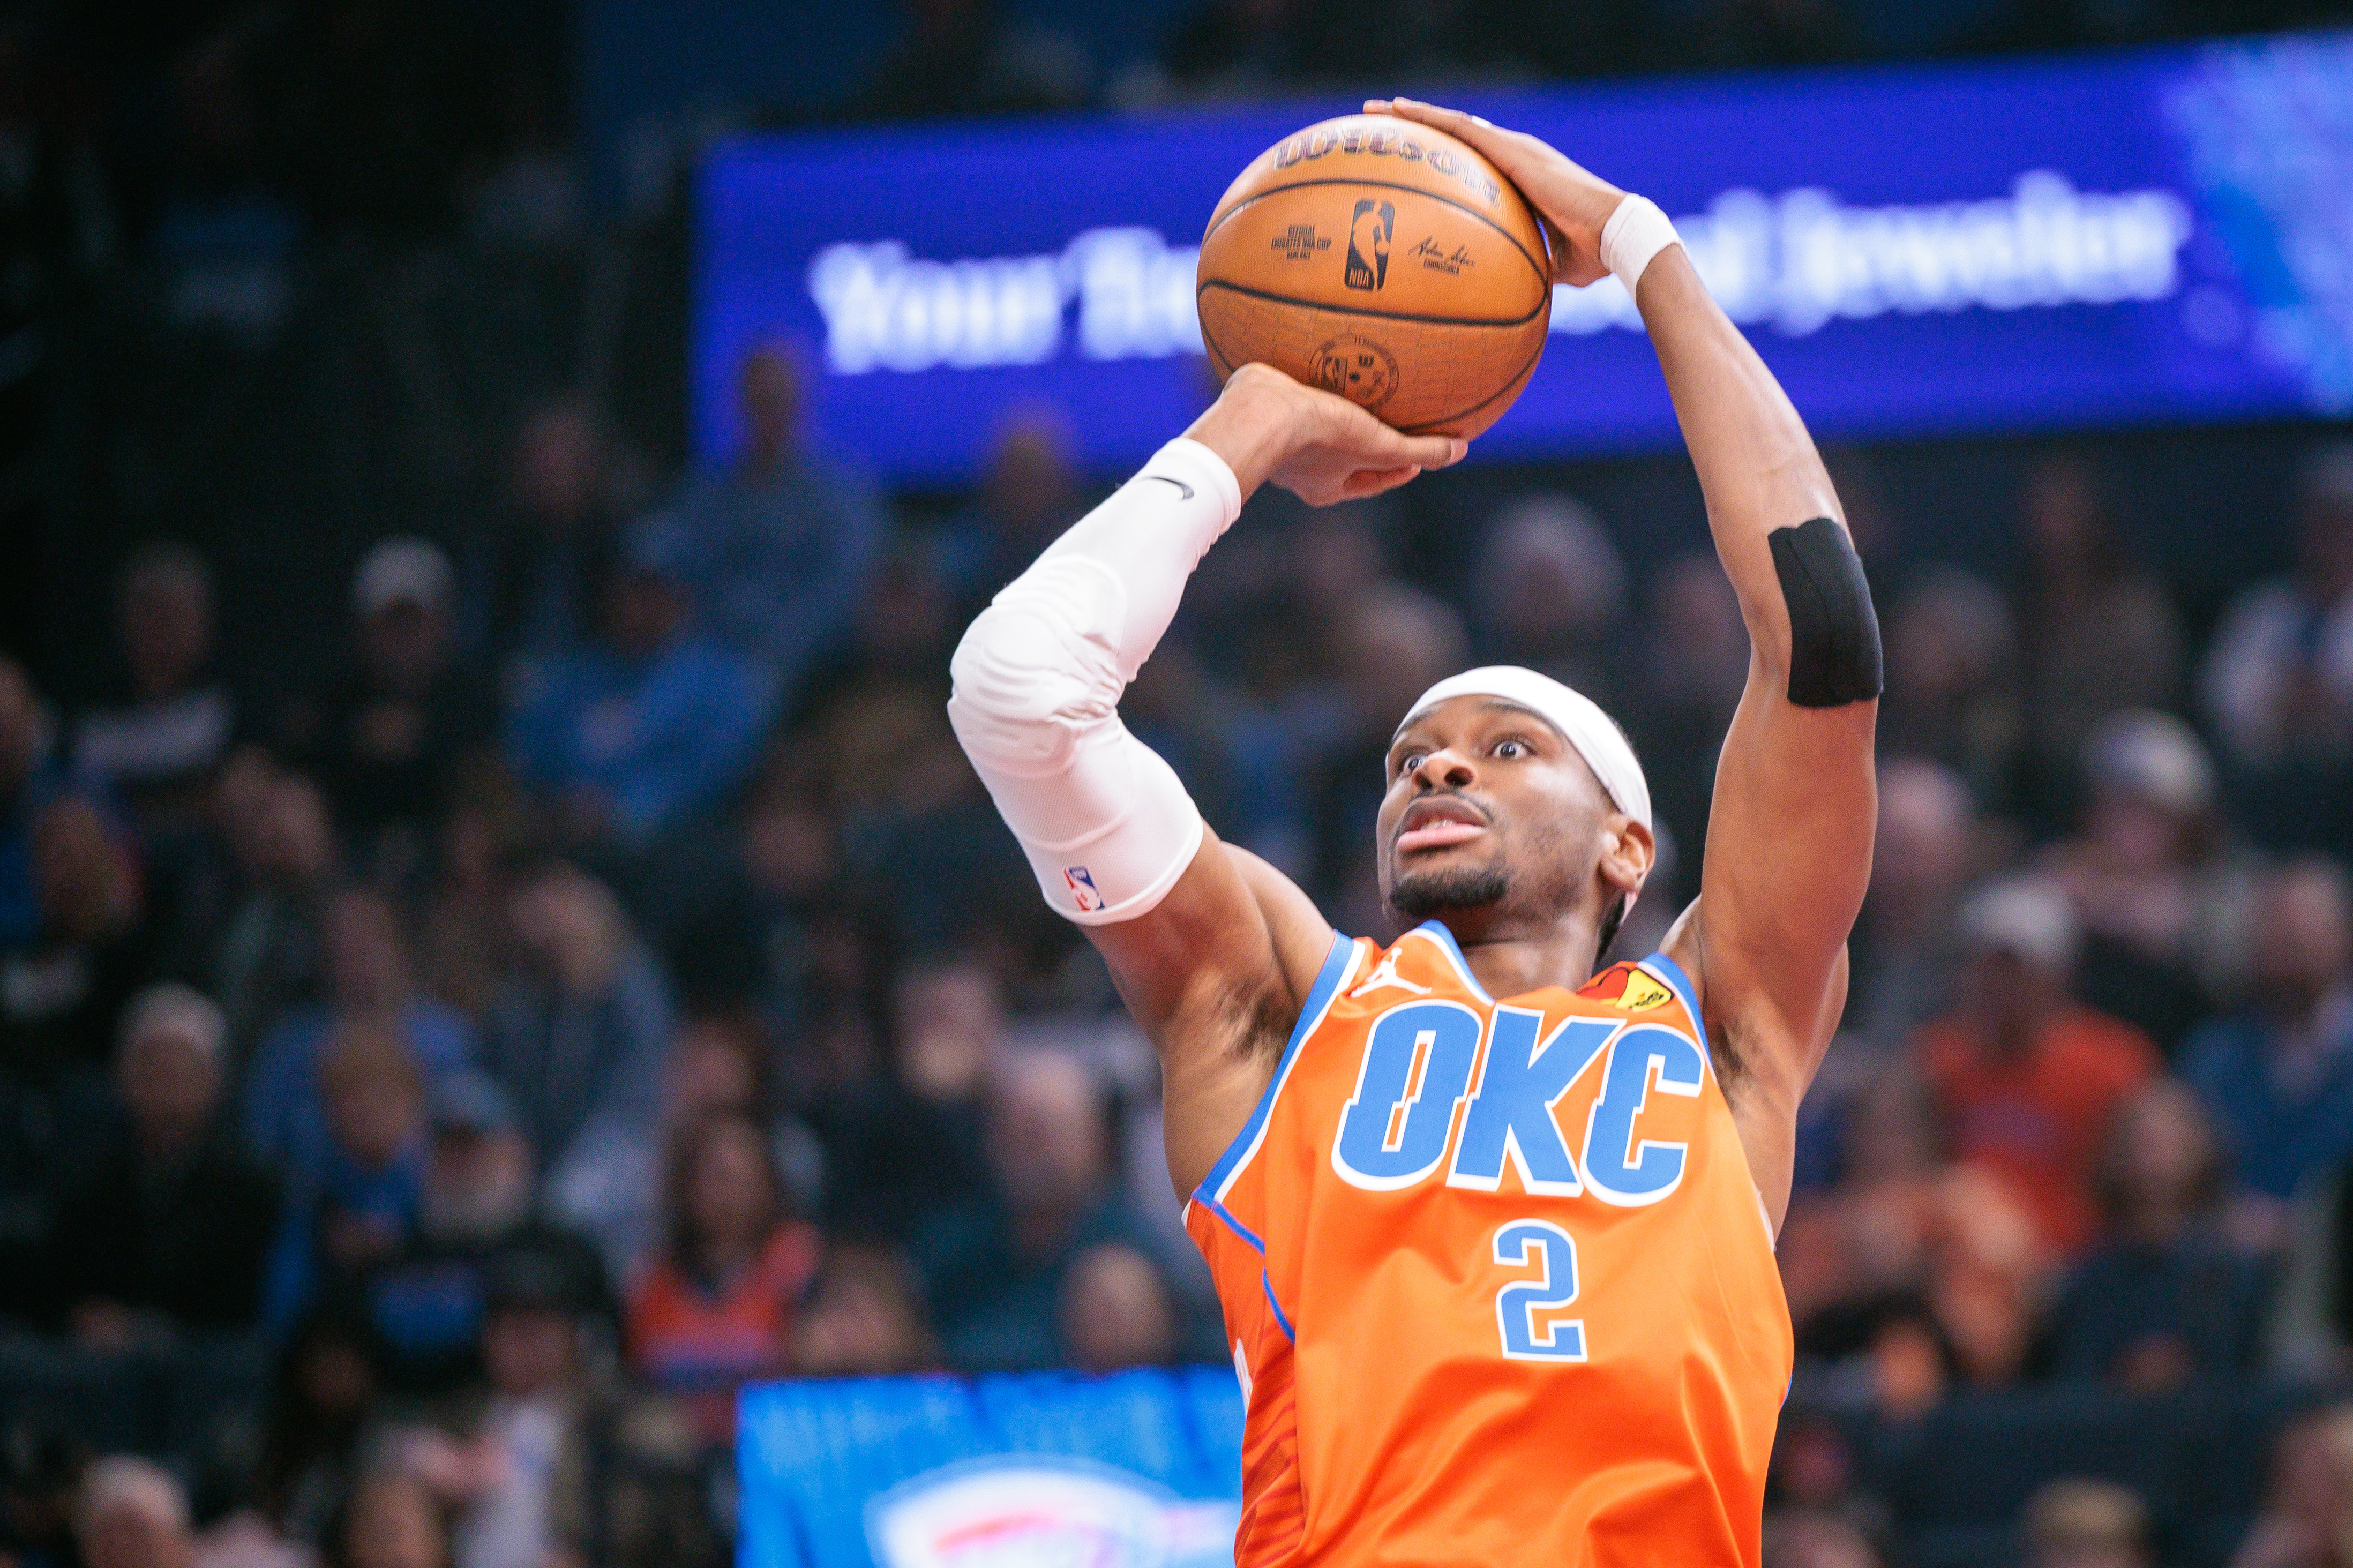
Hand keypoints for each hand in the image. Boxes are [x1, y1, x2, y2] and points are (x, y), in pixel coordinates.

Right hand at [1185, 363, 1465, 506]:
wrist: (1256, 414)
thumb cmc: (1319, 436)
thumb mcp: (1380, 445)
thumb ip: (1419, 450)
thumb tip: (1461, 450)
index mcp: (1324, 487)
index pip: (1371, 481)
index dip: (1397, 469)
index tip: (1415, 456)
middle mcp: (1299, 470)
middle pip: (1342, 457)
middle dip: (1364, 443)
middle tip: (1388, 424)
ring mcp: (1276, 441)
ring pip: (1313, 427)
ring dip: (1332, 412)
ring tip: (1351, 388)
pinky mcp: (1260, 409)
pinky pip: (1288, 395)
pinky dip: (1304, 381)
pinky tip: (1313, 356)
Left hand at [1363, 98, 1625, 287]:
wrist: (1615, 236)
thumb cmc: (1593, 254)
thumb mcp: (1554, 266)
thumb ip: (1534, 269)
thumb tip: (1520, 291)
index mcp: (1522, 179)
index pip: (1474, 161)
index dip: (1443, 156)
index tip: (1412, 159)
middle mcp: (1515, 156)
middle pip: (1457, 135)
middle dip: (1417, 129)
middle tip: (1378, 128)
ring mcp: (1513, 149)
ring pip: (1452, 125)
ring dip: (1412, 116)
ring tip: (1374, 112)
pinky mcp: (1512, 150)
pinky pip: (1460, 129)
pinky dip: (1429, 118)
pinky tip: (1399, 112)